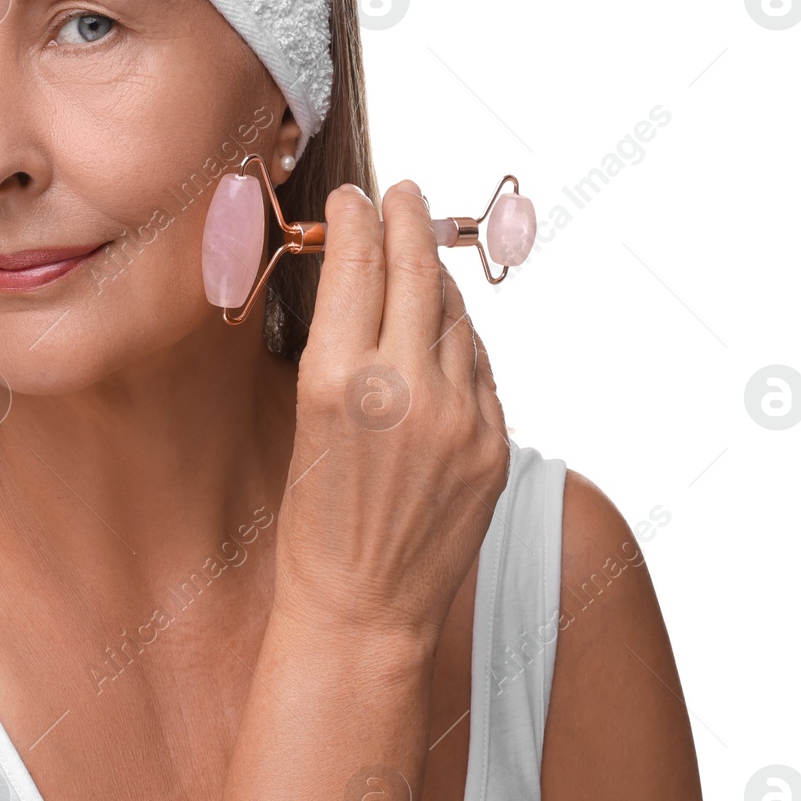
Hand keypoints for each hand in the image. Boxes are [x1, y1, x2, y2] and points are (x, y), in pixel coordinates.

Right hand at [273, 179, 511, 646]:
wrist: (364, 608)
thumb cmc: (316, 520)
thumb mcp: (306, 417)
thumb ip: (342, 343)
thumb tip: (367, 276)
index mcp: (337, 381)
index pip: (356, 265)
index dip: (357, 219)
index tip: (355, 197)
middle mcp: (403, 390)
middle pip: (416, 272)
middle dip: (408, 221)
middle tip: (402, 193)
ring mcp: (459, 417)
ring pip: (456, 316)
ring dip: (437, 282)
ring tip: (420, 260)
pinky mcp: (494, 444)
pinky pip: (480, 366)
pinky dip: (460, 339)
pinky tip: (444, 332)